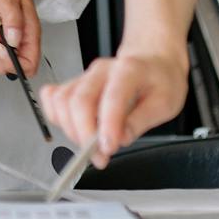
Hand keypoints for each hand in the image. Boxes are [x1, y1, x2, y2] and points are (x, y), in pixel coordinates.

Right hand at [40, 48, 187, 167]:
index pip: (112, 98)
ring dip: (71, 130)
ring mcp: (85, 76)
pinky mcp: (74, 84)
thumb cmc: (159, 81)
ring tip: (90, 144)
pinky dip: (55, 116)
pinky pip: (53, 97)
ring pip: (62, 101)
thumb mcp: (166, 103)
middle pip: (79, 100)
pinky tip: (72, 128)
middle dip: (84, 135)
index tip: (108, 149)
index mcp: (129, 70)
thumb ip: (142, 120)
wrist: (152, 62)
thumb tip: (120, 138)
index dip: (107, 126)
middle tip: (100, 156)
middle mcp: (102, 70)